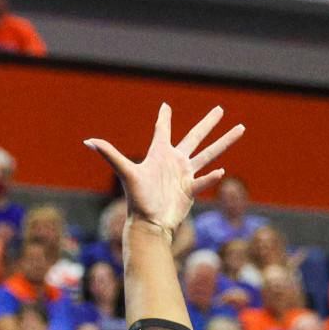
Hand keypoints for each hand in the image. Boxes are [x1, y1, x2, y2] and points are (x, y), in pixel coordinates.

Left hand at [83, 104, 243, 233]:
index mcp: (160, 153)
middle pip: (196, 137)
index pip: (163, 130)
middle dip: (208, 123)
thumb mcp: (126, 172)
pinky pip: (204, 180)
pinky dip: (211, 178)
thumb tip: (88, 140)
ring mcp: (185, 175)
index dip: (164, 118)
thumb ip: (110, 154)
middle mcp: (175, 161)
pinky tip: (222, 172)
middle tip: (220, 110)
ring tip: (240, 129)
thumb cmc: (137, 199)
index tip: (165, 106)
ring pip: (209, 154)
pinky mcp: (191, 189)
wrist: (149, 223)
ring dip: (224, 142)